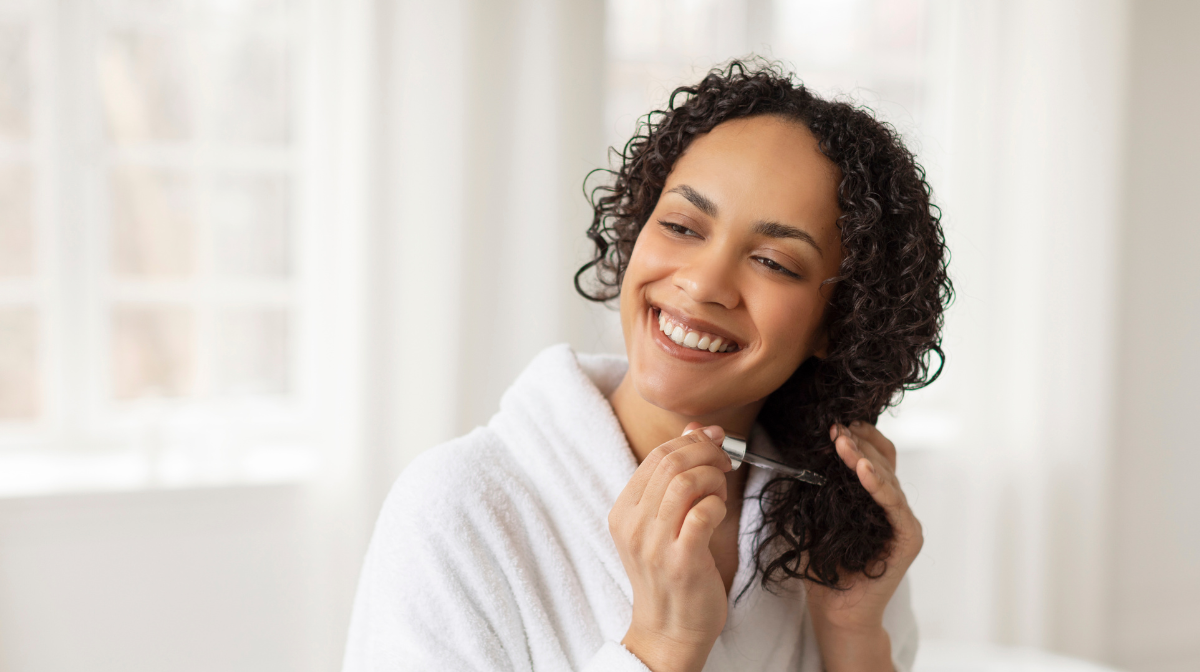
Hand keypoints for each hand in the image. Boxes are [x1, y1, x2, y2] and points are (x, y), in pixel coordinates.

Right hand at [610, 424, 732, 671]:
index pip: (656, 456)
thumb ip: (674, 479)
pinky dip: (718, 504)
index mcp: (623, 512)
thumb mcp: (662, 523)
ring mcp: (655, 544)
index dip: (691, 441)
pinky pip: (704, 512)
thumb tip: (695, 430)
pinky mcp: (681, 561)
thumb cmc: (670, 574)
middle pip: (670, 462)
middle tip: (725, 462)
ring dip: (714, 477)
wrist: (669, 630)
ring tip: (721, 492)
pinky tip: (719, 514)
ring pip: (686, 481)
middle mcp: (633, 525)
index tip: (715, 441)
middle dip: (707, 452)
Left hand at [805, 421, 923, 671]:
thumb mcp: (816, 518)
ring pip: (888, 477)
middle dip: (858, 441)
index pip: (875, 457)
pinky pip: (894, 506)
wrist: (835, 610)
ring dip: (863, 457)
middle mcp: (894, 507)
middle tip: (835, 428)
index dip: (859, 437)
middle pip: (883, 461)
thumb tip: (798, 456)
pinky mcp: (907, 539)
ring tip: (842, 443)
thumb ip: (818, 489)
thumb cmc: (823, 566)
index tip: (835, 424)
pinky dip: (879, 485)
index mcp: (875, 499)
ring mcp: (903, 522)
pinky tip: (863, 470)